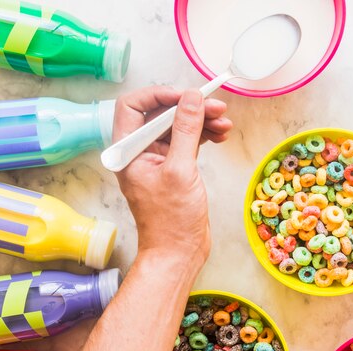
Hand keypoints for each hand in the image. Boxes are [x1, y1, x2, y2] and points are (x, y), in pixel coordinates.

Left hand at [113, 86, 231, 262]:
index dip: (161, 95)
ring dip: (201, 121)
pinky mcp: (173, 169)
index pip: (134, 106)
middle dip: (189, 108)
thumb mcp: (181, 171)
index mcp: (127, 152)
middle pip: (160, 115)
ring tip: (225, 123)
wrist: (178, 252)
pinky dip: (203, 135)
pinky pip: (186, 142)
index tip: (188, 96)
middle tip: (217, 107)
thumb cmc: (172, 220)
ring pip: (177, 127)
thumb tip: (192, 98)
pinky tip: (220, 134)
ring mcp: (156, 161)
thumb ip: (186, 131)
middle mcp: (138, 153)